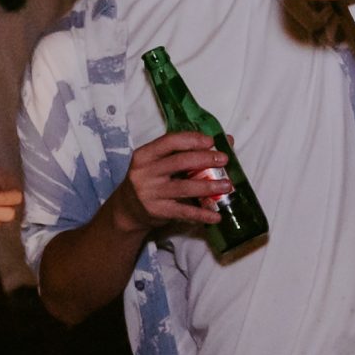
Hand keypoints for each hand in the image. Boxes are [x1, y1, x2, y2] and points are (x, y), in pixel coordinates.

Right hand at [111, 131, 235, 232]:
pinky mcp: (157, 212)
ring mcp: (150, 193)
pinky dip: (202, 214)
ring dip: (209, 186)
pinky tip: (216, 215)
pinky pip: (184, 211)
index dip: (192, 139)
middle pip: (180, 162)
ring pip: (184, 187)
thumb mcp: (159, 163)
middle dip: (206, 159)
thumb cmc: (150, 180)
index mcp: (145, 155)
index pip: (170, 141)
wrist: (127, 210)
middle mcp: (145, 172)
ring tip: (227, 186)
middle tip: (224, 160)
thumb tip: (225, 140)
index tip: (211, 141)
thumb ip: (186, 151)